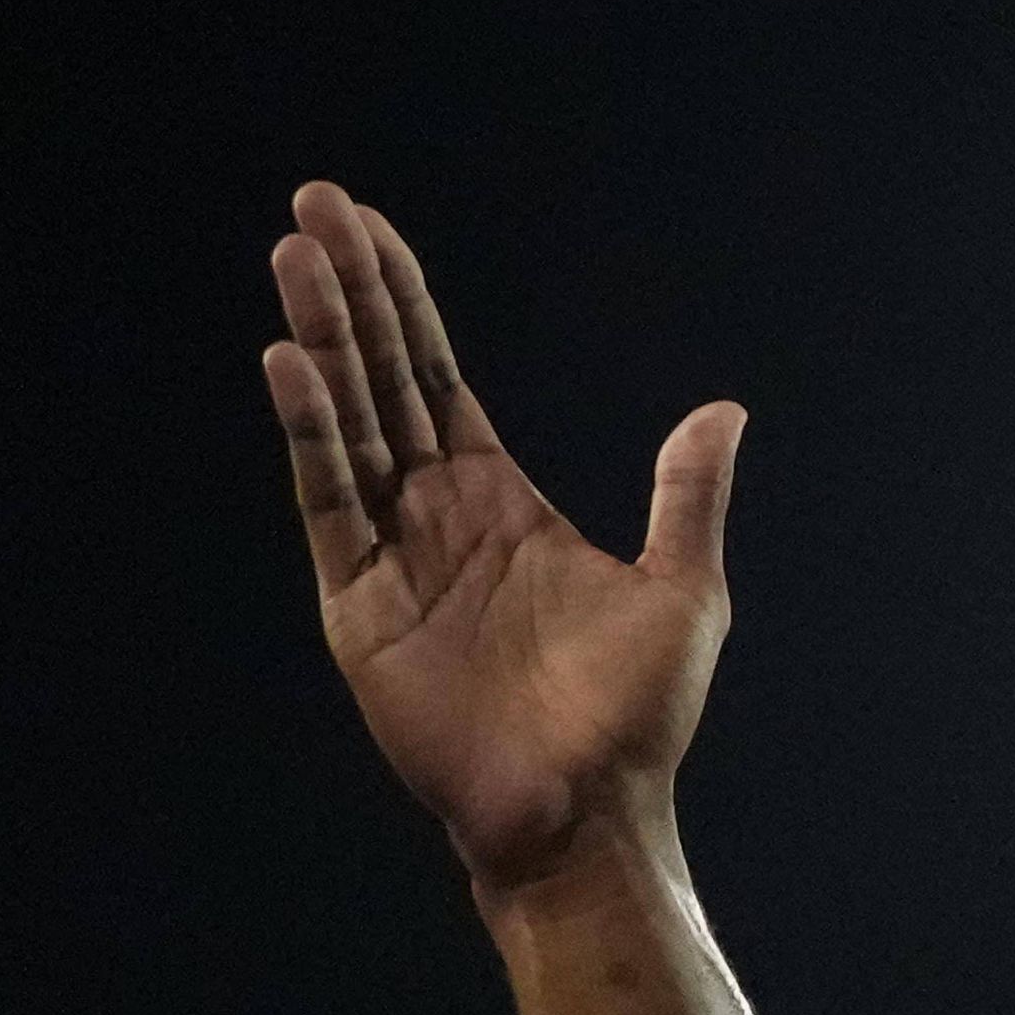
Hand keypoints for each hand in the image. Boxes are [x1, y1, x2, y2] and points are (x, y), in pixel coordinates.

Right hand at [267, 184, 743, 897]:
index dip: (401, 301)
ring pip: (347, 419)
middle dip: (349, 291)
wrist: (587, 811)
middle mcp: (435, 514)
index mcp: (501, 500)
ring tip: (294, 254)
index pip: (435, 375)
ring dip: (321, 338)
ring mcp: (391, 553)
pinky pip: (330, 499)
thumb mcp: (683, 589)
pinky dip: (312, 430)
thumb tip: (723, 410)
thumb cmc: (635, 718)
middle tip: (314, 203)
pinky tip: (291, 362)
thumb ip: (686, 495)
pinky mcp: (359, 603)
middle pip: (381, 376)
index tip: (364, 225)